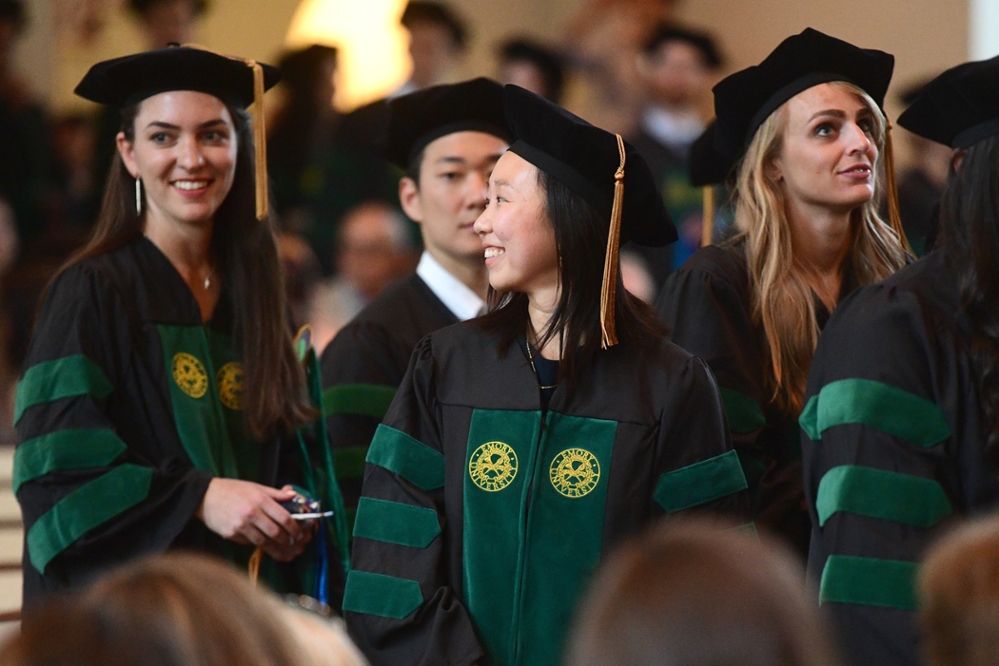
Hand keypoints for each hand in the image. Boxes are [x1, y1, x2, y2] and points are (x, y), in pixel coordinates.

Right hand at [196, 480, 312, 561]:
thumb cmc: (232, 490)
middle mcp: (251, 513)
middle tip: (295, 546)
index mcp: (260, 499)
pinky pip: (248, 543)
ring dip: (276, 550)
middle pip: (275, 533)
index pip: (284, 517)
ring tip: (285, 554)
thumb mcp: (256, 486)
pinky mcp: (231, 534)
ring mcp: (240, 525)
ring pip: (263, 542)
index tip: (300, 534)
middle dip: (288, 542)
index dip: (295, 528)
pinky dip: (256, 544)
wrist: (204, 496)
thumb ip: (276, 493)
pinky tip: (263, 545)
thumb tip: (294, 495)